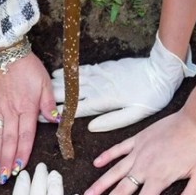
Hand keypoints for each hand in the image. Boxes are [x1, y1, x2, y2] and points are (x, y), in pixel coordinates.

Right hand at [0, 53, 58, 183]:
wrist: (5, 52)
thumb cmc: (27, 67)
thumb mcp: (45, 82)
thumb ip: (49, 103)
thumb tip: (56, 121)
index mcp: (26, 108)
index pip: (26, 135)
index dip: (23, 153)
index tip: (20, 167)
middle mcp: (10, 112)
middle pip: (9, 141)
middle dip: (6, 161)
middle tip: (4, 178)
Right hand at [49, 32, 195, 131]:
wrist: (161, 71)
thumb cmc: (151, 96)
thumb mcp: (135, 115)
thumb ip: (112, 121)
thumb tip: (91, 127)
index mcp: (105, 101)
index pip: (77, 109)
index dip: (60, 113)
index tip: (44, 116)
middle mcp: (99, 87)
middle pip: (70, 93)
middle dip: (52, 98)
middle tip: (34, 101)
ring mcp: (101, 75)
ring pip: (74, 80)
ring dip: (57, 84)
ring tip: (41, 87)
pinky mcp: (104, 67)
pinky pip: (82, 70)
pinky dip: (68, 73)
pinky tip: (59, 73)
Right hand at [83, 111, 195, 194]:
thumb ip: (191, 194)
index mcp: (159, 178)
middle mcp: (144, 167)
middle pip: (120, 191)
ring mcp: (139, 152)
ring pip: (114, 171)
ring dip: (100, 184)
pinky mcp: (138, 139)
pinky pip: (119, 149)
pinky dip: (107, 156)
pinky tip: (97, 163)